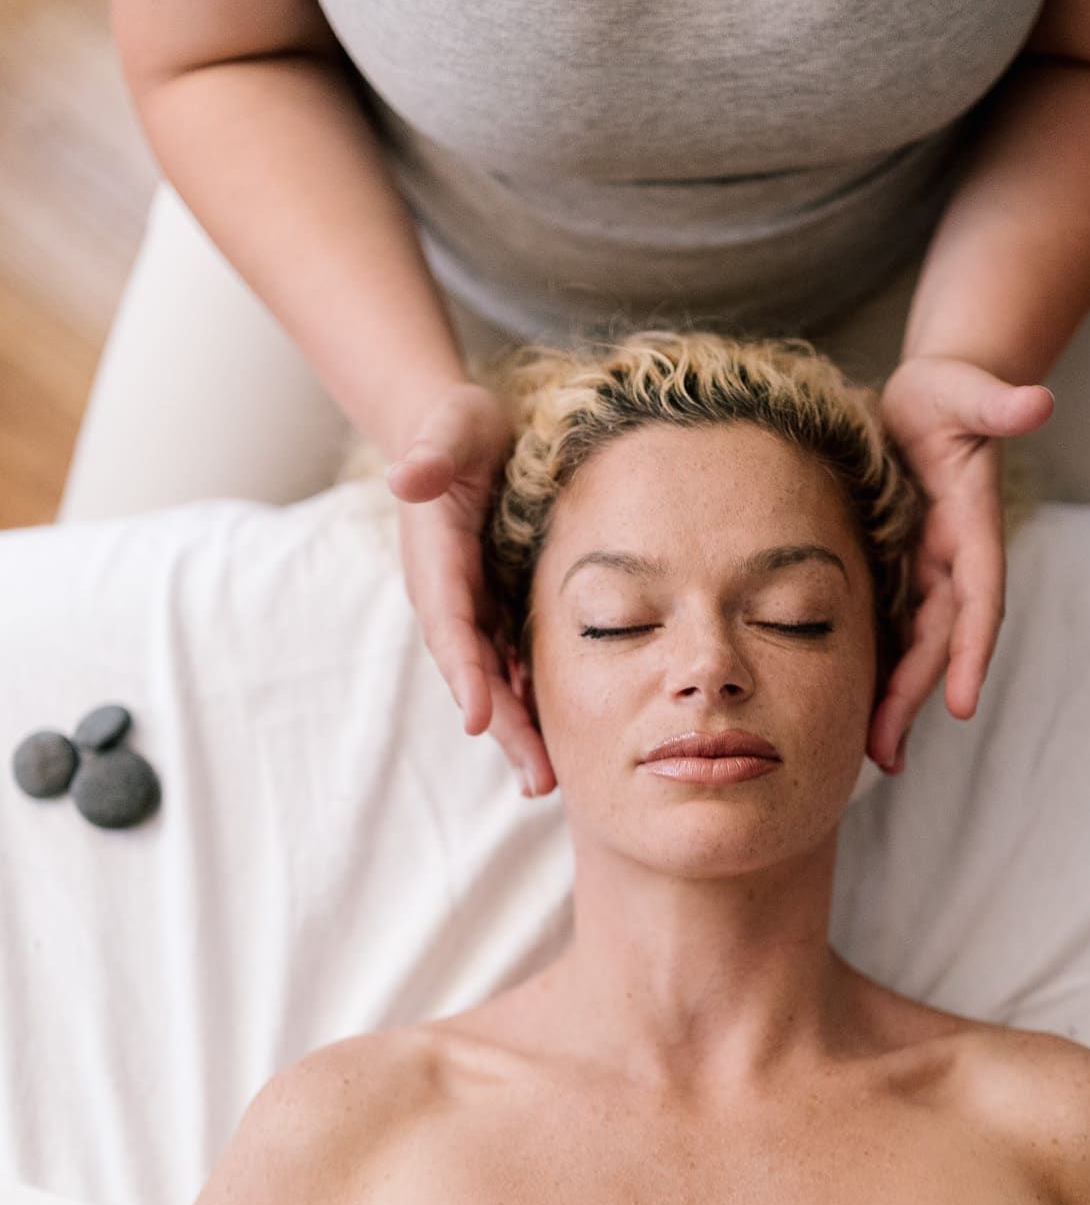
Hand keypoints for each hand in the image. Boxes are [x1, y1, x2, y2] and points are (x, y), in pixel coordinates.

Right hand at [387, 382, 556, 796]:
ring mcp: (478, 607)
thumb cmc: (461, 425)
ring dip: (521, 730)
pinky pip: (518, 663)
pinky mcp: (502, 608)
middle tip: (538, 780)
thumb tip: (406, 477)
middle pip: (476, 672)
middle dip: (504, 728)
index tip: (479, 720)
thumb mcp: (451, 425)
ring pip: (499, 679)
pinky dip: (537, 701)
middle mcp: (452, 595)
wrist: (468, 431)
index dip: (466, 673)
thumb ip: (432, 451)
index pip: (450, 625)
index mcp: (437, 561)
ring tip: (550, 780)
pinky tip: (567, 740)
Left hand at [867, 354, 1053, 772]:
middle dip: (916, 699)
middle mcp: (953, 563)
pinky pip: (888, 631)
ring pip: (913, 649)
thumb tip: (1039, 401)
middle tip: (888, 754)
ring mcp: (925, 573)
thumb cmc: (951, 392)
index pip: (978, 602)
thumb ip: (1000, 404)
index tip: (961, 703)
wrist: (931, 396)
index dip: (970, 653)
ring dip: (897, 702)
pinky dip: (876, 672)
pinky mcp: (897, 573)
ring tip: (874, 757)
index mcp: (972, 531)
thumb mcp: (968, 391)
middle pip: (938, 643)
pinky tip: (853, 714)